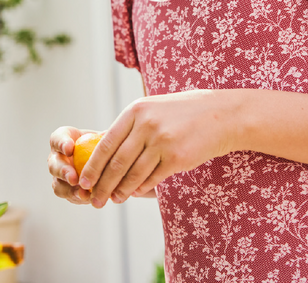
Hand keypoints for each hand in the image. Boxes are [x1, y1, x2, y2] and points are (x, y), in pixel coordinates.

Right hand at [48, 126, 99, 204]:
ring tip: (82, 192)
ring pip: (58, 184)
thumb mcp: (103, 136)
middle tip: (73, 177)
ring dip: (69, 189)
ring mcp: (60, 176)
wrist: (103, 160)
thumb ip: (105, 136)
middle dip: (63, 171)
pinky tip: (89, 198)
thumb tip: (108, 135)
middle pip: (54, 164)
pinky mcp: (66, 190)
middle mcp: (57, 158)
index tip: (69, 148)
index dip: (61, 143)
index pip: (57, 139)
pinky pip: (69, 196)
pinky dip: (79, 198)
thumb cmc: (101, 142)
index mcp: (63, 139)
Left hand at [79, 89, 234, 207]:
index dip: (93, 166)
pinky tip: (136, 193)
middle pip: (117, 162)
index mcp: (137, 110)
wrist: (222, 115)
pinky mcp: (176, 158)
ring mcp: (162, 141)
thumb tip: (106, 153)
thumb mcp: (155, 108)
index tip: (85, 181)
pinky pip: (152, 179)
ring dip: (121, 191)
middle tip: (95, 199)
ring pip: (133, 174)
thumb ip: (132, 126)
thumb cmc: (186, 113)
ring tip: (115, 200)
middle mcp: (147, 124)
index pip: (106, 143)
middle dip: (102, 185)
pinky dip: (141, 188)